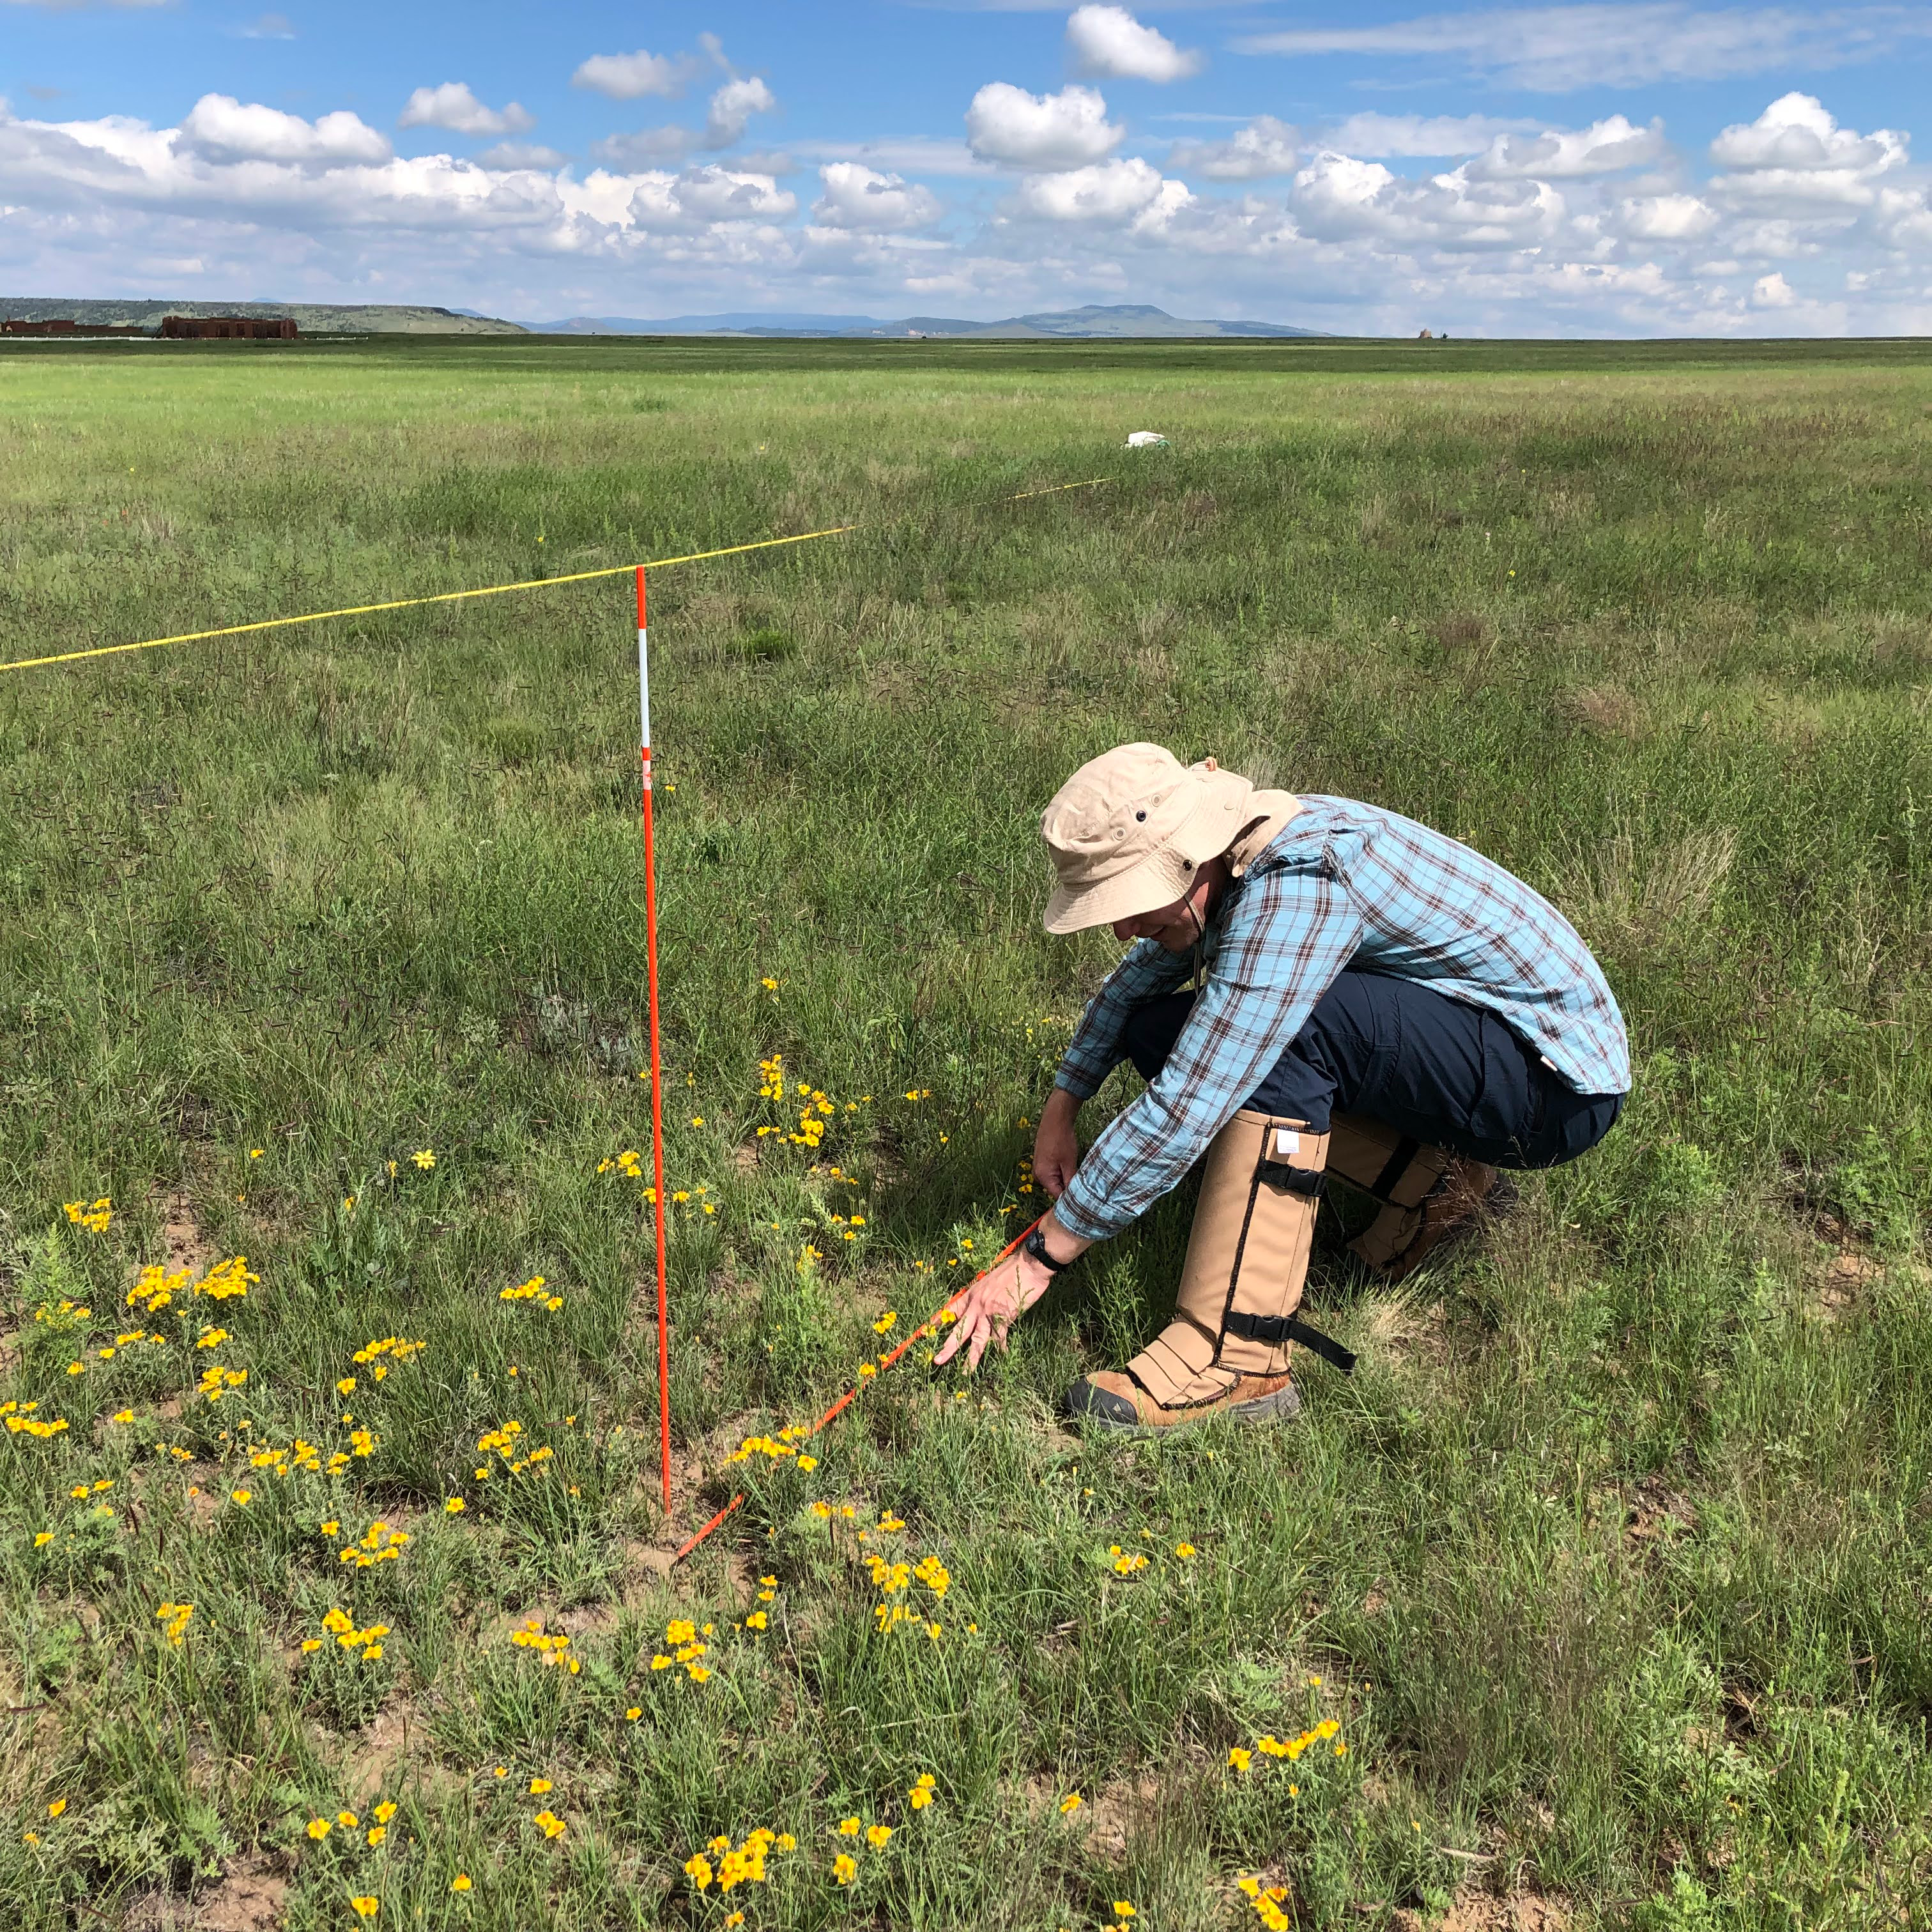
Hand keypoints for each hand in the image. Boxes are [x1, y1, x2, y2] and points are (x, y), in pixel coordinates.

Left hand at [932, 1247, 1053, 1372]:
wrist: (1027, 1266)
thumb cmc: (1010, 1271)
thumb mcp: (988, 1281)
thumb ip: (981, 1296)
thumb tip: (979, 1306)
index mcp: (971, 1295)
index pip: (950, 1310)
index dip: (938, 1321)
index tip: (925, 1331)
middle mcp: (976, 1305)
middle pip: (960, 1330)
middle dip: (948, 1347)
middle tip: (937, 1361)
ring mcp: (990, 1313)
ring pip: (977, 1340)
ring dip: (971, 1358)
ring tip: (964, 1373)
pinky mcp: (1005, 1317)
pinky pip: (1000, 1338)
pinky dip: (1001, 1348)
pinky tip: (1002, 1357)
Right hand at [1033, 1090, 1080, 1198]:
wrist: (1055, 1118)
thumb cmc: (1062, 1139)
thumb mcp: (1069, 1162)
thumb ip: (1070, 1181)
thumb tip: (1075, 1196)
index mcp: (1043, 1176)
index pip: (1057, 1196)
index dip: (1070, 1199)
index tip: (1083, 1199)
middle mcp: (1038, 1174)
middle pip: (1056, 1189)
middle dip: (1069, 1188)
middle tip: (1085, 1187)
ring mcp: (1039, 1167)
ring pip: (1056, 1180)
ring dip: (1067, 1179)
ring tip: (1079, 1175)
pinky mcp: (1043, 1161)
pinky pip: (1054, 1172)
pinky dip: (1063, 1171)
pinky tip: (1072, 1166)